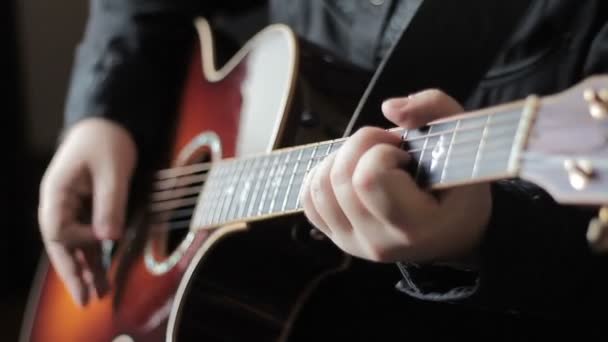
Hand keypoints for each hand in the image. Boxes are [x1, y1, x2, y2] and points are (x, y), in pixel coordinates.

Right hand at [38, 118, 136, 305]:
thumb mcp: (113, 169)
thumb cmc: (107, 140)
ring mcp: (71, 208)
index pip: (57, 229)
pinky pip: (87, 237)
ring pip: (74, 245)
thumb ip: (110, 202)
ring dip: (86, 269)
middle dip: (74, 273)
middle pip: (61, 245)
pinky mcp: (86, 210)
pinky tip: (103, 273)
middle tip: (86, 301)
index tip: (107, 237)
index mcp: (56, 192)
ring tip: (98, 296)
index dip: (79, 239)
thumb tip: (108, 238)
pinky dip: (95, 255)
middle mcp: (58, 204)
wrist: (108, 124)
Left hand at [300, 90, 490, 263]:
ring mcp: (353, 243)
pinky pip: (309, 201)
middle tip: (386, 148)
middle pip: (340, 179)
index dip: (380, 151)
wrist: (455, 232)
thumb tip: (390, 108)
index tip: (403, 153)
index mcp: (415, 226)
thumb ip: (434, 108)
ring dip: (338, 159)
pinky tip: (348, 171)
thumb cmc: (458, 187)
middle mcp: (379, 242)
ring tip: (368, 159)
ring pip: (319, 188)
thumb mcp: (462, 141)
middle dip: (359, 146)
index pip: (369, 178)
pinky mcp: (338, 238)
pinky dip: (321, 176)